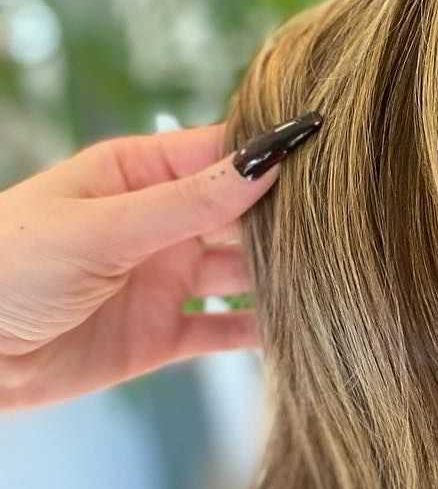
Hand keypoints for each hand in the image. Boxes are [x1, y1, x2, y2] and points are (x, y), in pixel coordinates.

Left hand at [0, 117, 318, 411]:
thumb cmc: (5, 268)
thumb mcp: (101, 228)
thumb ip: (187, 203)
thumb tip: (266, 163)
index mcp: (136, 175)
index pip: (221, 154)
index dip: (273, 154)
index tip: (332, 155)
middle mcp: (159, 224)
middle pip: (242, 213)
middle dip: (290, 218)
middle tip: (352, 224)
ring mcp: (163, 279)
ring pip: (244, 272)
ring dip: (285, 275)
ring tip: (341, 275)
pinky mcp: (162, 335)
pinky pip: (227, 331)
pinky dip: (265, 333)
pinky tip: (306, 330)